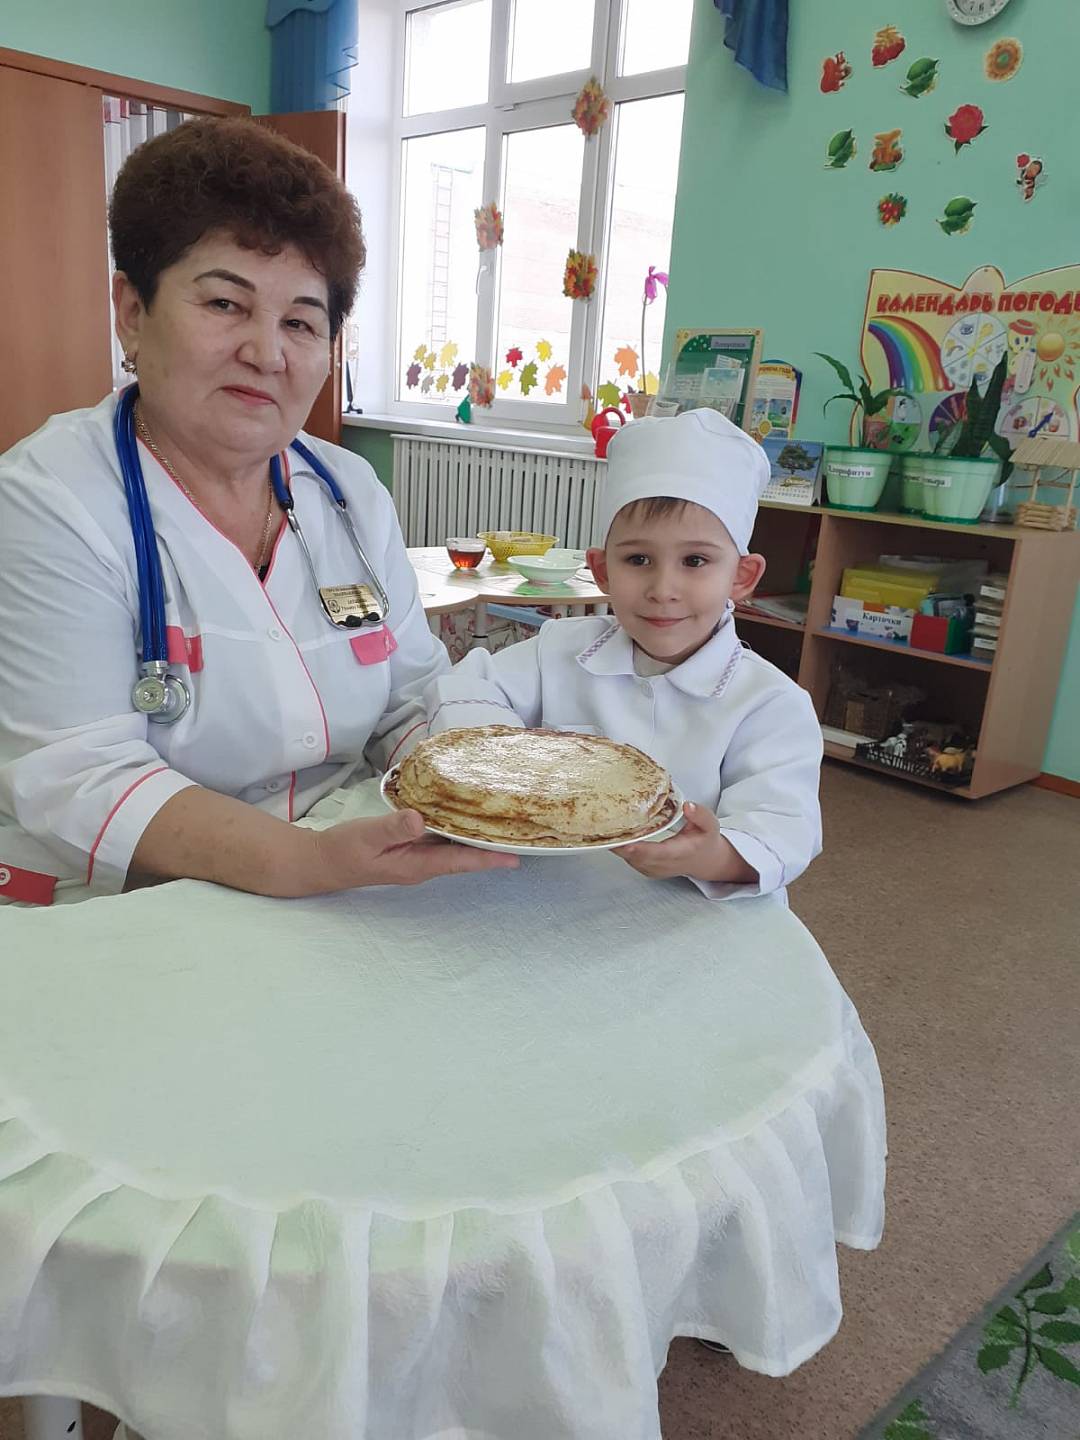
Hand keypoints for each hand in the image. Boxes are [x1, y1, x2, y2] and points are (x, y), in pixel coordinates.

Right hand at [308, 809, 517, 891]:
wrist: (323, 861)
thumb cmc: (344, 850)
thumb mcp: (366, 836)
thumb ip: (392, 828)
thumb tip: (419, 820)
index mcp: (417, 865)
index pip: (460, 861)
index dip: (488, 859)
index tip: (516, 856)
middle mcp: (424, 863)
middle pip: (465, 856)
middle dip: (492, 847)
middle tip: (522, 833)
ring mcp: (419, 856)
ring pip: (455, 847)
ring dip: (478, 838)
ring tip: (505, 823)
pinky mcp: (412, 846)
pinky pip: (442, 839)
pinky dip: (457, 828)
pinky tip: (467, 814)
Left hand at [616, 801, 757, 884]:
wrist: (705, 861)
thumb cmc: (705, 841)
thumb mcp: (711, 825)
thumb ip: (701, 815)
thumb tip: (688, 805)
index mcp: (679, 854)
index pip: (656, 854)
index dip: (639, 850)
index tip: (625, 842)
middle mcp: (663, 865)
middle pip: (636, 858)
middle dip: (619, 845)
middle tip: (602, 829)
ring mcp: (653, 870)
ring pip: (629, 859)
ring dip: (617, 846)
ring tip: (603, 828)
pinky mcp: (645, 869)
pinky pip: (629, 859)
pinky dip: (620, 848)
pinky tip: (612, 835)